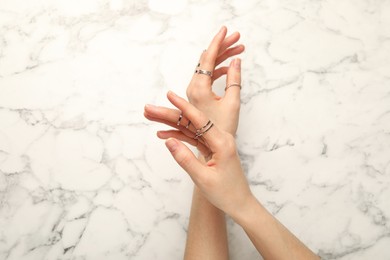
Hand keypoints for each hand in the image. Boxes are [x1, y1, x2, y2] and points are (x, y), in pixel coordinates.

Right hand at [144, 91, 252, 218]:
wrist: (239, 203)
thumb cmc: (225, 193)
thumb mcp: (203, 178)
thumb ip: (185, 159)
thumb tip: (168, 141)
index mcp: (222, 143)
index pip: (199, 119)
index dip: (183, 106)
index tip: (169, 94)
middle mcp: (220, 138)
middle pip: (191, 122)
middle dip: (169, 114)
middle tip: (148, 109)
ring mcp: (215, 143)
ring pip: (190, 128)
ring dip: (171, 123)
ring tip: (151, 117)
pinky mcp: (211, 148)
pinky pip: (193, 138)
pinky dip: (178, 136)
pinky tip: (163, 133)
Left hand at [187, 26, 243, 134]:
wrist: (211, 147)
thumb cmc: (221, 128)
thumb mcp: (232, 103)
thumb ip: (234, 80)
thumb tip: (236, 61)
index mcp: (199, 88)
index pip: (208, 59)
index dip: (217, 42)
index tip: (224, 30)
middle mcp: (193, 88)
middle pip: (207, 61)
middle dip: (223, 47)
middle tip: (237, 38)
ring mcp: (194, 92)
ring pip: (207, 68)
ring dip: (222, 58)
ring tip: (239, 49)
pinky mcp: (198, 96)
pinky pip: (207, 77)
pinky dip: (218, 69)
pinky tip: (229, 67)